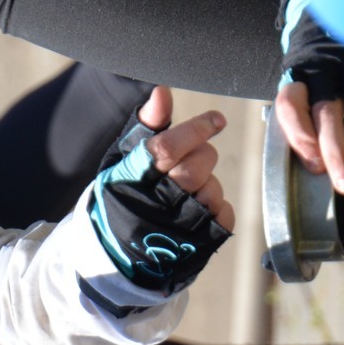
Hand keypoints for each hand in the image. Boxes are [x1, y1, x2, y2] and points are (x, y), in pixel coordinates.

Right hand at [88, 85, 233, 292]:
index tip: (217, 119)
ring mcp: (180, 226)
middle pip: (198, 166)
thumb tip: (162, 91)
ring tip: (187, 194)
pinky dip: (218, 209)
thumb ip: (147, 125)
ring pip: (213, 189)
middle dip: (202, 156)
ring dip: (207, 186)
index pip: (169, 147)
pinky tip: (198, 212)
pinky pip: (225, 214)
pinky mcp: (200, 244)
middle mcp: (158, 200)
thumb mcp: (126, 158)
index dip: (196, 129)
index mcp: (136, 175)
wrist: (118, 252)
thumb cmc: (124, 196)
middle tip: (192, 160)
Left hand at [275, 59, 343, 194]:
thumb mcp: (304, 87)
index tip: (315, 168)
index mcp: (299, 79)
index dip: (301, 136)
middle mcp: (324, 70)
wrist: (335, 17)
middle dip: (337, 152)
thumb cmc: (320, 69)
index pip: (291, 106)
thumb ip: (306, 118)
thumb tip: (316, 167)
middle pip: (327, 112)